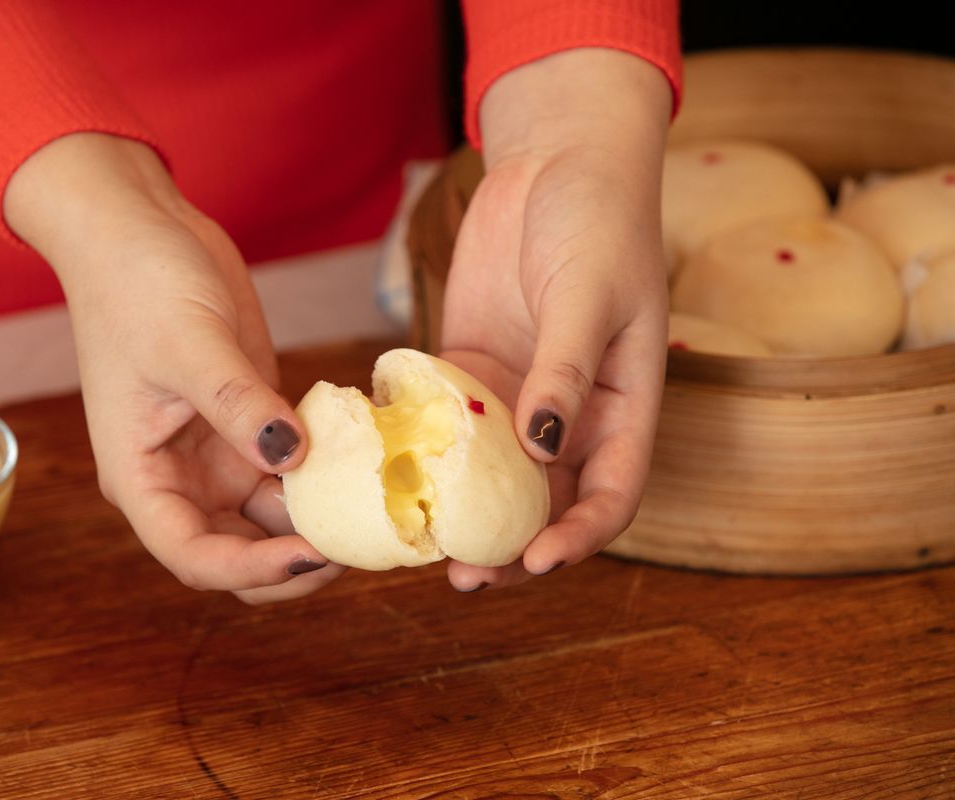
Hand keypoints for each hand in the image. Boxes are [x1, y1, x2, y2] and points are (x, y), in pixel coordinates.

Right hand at [4, 133, 343, 602]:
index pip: (192, 554)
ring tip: (375, 515)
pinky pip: (292, 472)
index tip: (309, 556)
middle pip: (237, 552)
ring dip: (316, 525)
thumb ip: (238, 404)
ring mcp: (218, 454)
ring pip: (270, 520)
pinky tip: (368, 470)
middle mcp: (179, 478)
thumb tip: (292, 458)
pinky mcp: (251, 423)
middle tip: (357, 547)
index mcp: (142, 477)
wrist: (141, 228)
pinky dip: (325, 480)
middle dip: (292, 564)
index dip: (250, 570)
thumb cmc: (138, 283)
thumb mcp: (189, 343)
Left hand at [441, 49, 672, 590]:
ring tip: (419, 544)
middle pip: (545, 504)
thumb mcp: (591, 292)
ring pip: (491, 479)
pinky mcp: (471, 371)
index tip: (536, 561)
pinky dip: (424, 458)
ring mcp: (517, 397)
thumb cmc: (597, 219)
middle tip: (464, 576)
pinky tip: (388, 476)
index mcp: (623, 406)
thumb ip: (567, 371)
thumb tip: (543, 451)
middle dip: (510, 548)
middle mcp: (570, 415)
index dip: (579, 538)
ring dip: (461, 515)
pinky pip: (446, 428)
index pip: (612, 494)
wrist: (554, 161)